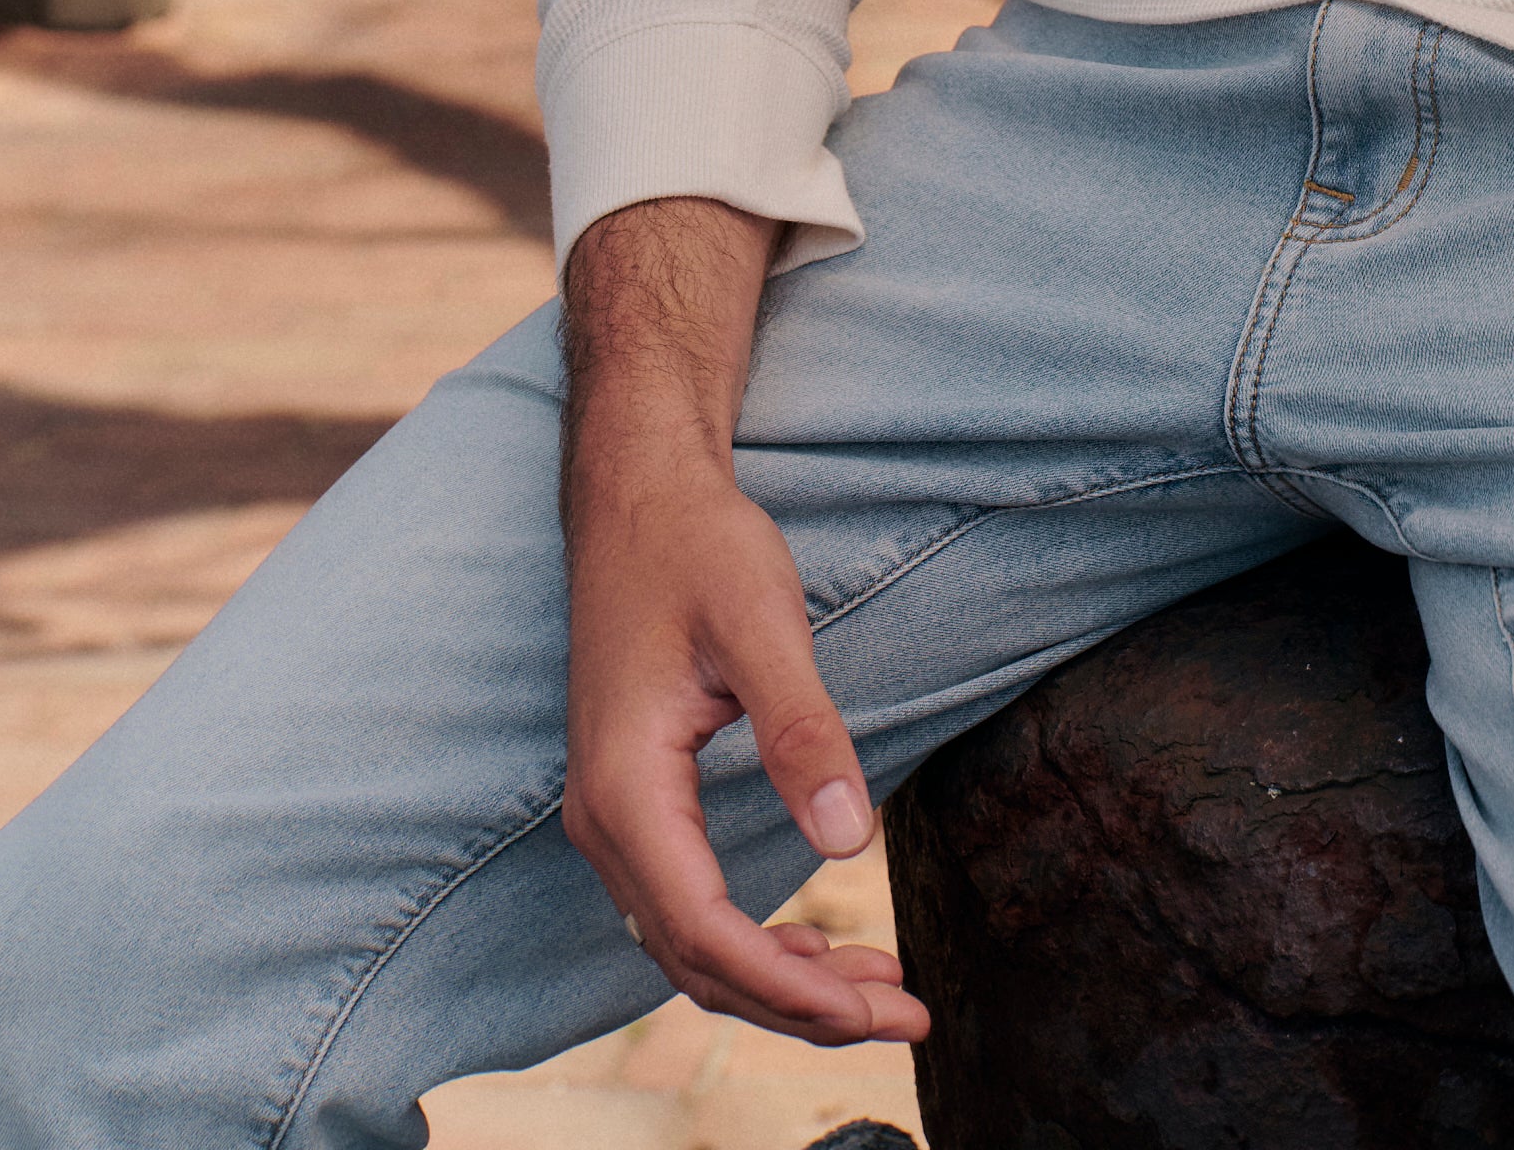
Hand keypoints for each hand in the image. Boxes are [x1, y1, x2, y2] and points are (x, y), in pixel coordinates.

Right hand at [561, 418, 928, 1043]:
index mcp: (625, 789)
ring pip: (691, 945)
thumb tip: (849, 836)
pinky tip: (817, 948)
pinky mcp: (636, 803)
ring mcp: (613, 816)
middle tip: (908, 1018)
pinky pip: (686, 906)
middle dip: (801, 1006)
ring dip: (782, 981)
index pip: (704, 931)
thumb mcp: (761, 623)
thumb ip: (801, 728)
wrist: (637, 495)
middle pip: (697, 962)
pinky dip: (752, 944)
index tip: (878, 1009)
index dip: (791, 988)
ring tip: (882, 993)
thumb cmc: (697, 547)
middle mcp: (605, 820)